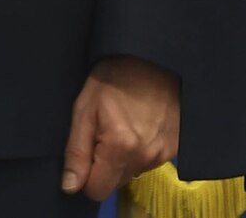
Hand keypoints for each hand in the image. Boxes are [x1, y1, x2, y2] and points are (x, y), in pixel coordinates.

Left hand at [60, 55, 180, 199]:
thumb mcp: (84, 108)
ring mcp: (163, 153)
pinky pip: (149, 161)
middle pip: (116, 182)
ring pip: (132, 172)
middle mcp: (145, 156)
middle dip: (105, 165)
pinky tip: (140, 125)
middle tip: (104, 132)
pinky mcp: (175, 148)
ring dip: (123, 157)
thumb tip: (70, 187)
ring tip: (123, 124)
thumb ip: (76, 151)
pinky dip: (141, 150)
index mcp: (120, 148)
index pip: (97, 190)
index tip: (87, 151)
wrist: (152, 56)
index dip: (86, 175)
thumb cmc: (113, 77)